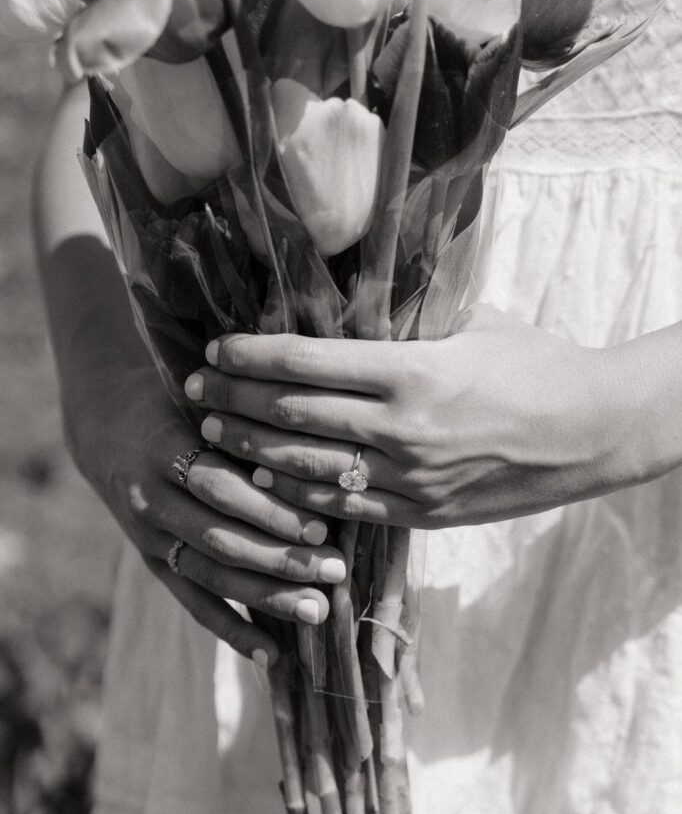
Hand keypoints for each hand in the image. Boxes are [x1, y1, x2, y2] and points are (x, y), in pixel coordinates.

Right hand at [70, 366, 347, 666]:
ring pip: (210, 575)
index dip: (270, 511)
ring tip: (317, 610)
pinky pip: (191, 601)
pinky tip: (271, 655)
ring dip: (265, 597)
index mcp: (164, 449)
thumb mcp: (203, 400)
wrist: (109, 425)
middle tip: (334, 571)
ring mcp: (148, 536)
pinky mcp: (152, 562)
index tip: (322, 527)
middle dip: (280, 559)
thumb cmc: (178, 401)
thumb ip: (244, 422)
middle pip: (219, 538)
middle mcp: (150, 499)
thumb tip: (320, 442)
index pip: (221, 489)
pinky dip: (230, 630)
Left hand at [186, 304, 639, 528]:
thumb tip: (365, 301)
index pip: (306, 361)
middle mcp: (401, 427)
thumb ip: (415, 320)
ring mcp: (410, 476)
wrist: (593, 431)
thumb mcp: (475, 325)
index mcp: (411, 370)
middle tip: (196, 390)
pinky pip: (345, 508)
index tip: (217, 348)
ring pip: (308, 468)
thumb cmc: (538, 365)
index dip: (252, 355)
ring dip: (253, 450)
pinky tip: (268, 485)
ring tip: (216, 435)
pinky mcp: (423, 512)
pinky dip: (299, 497)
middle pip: (293, 415)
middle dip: (235, 400)